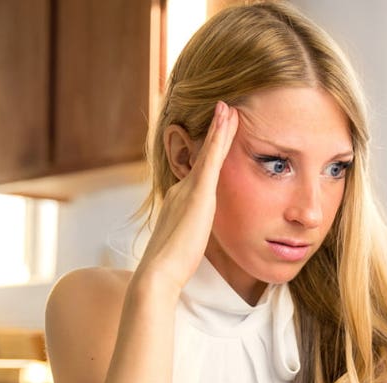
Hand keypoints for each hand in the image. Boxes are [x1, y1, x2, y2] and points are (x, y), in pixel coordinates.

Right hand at [134, 101, 238, 297]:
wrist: (158, 272)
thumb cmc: (172, 266)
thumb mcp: (186, 245)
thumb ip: (193, 233)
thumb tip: (196, 235)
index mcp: (180, 202)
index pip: (199, 173)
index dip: (208, 154)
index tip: (217, 139)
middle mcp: (181, 190)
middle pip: (202, 156)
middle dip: (214, 133)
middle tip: (224, 109)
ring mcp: (188, 189)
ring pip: (207, 153)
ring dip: (218, 128)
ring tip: (228, 106)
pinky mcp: (197, 193)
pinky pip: (211, 159)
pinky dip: (219, 137)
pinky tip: (227, 119)